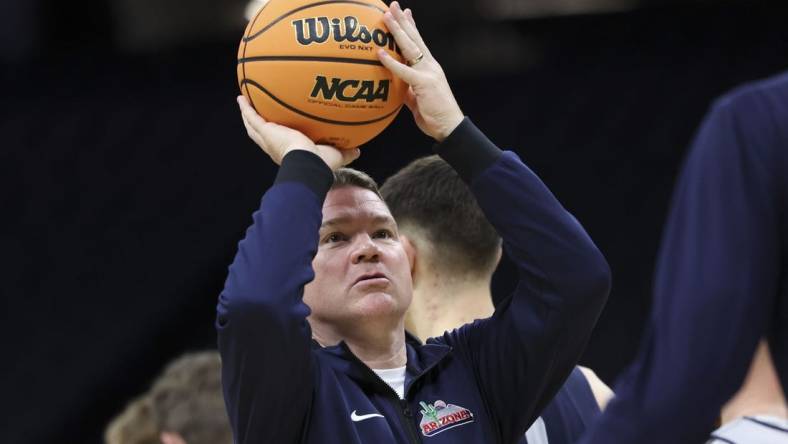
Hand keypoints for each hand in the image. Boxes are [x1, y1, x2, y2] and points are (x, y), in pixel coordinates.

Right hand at [237, 96, 359, 169]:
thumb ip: (346, 152)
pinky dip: (245, 108)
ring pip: (253, 125)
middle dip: (258, 122)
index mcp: (289, 151)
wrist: (309, 165)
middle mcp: (275, 146)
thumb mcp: (336, 155)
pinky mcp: (265, 132)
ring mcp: (268, 139)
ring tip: (244, 101)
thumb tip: (358, 150)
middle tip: (255, 111)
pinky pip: (252, 117)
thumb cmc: (321, 165)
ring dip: (248, 114)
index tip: (278, 128)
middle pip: (262, 133)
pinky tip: (241, 97)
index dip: (278, 134)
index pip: (281, 142)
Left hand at [376, 2, 463, 141]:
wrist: (449, 127)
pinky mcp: (424, 84)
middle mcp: (430, 66)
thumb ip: (408, 90)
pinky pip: (404, 70)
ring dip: (397, 31)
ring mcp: (428, 73)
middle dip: (403, 20)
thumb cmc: (434, 116)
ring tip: (386, 17)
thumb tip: (396, 86)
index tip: (404, 12)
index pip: (419, 42)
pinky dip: (391, 61)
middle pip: (414, 38)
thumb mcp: (418, 100)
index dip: (411, 26)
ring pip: (410, 47)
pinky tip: (380, 52)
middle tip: (392, 5)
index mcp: (429, 68)